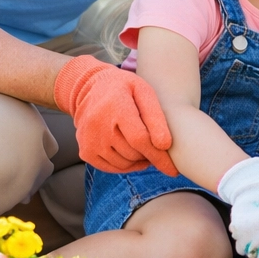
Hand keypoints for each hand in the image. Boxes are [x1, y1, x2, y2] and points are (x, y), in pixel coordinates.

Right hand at [53, 55, 177, 175]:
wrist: (89, 89)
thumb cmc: (124, 90)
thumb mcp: (144, 91)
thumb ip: (155, 116)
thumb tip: (164, 145)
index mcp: (115, 107)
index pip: (139, 138)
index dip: (158, 154)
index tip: (173, 168)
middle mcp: (98, 125)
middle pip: (133, 153)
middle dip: (150, 154)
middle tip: (158, 146)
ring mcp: (89, 140)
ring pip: (124, 163)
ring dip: (139, 160)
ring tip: (145, 146)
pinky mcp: (85, 151)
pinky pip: (111, 168)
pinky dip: (126, 166)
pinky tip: (133, 154)